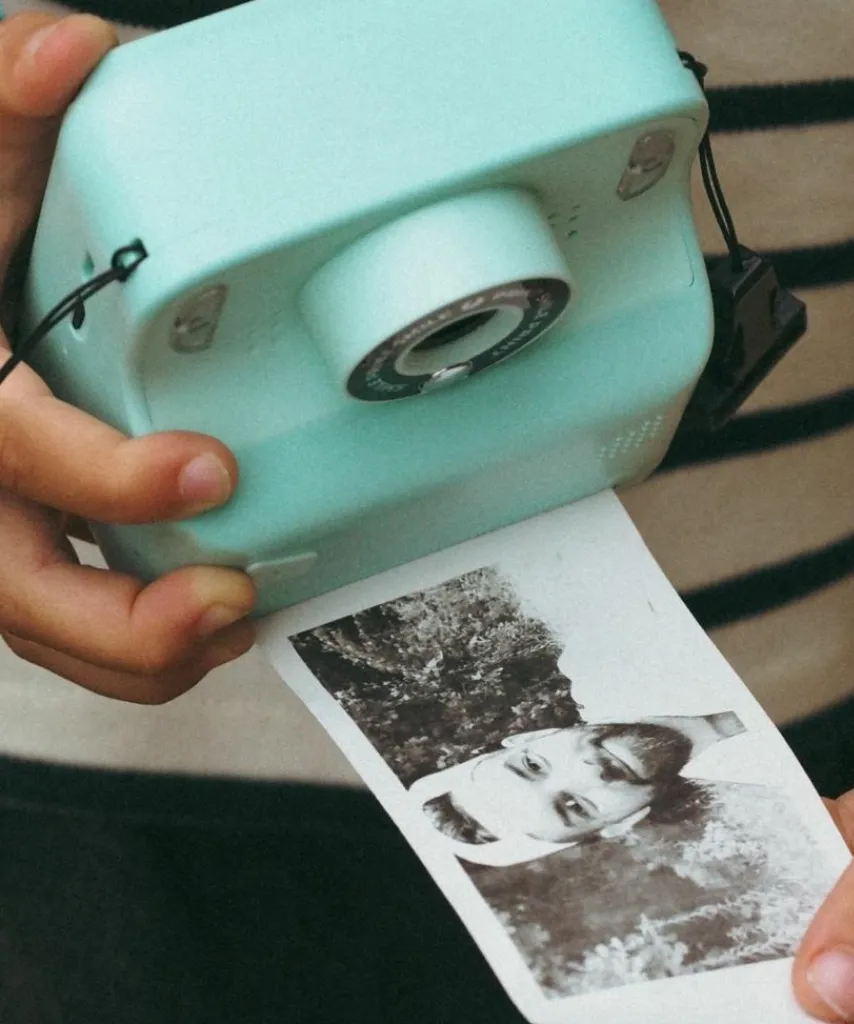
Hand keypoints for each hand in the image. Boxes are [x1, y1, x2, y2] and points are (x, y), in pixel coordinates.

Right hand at [0, 13, 254, 703]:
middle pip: (10, 588)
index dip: (101, 477)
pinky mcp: (19, 542)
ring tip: (236, 621)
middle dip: (119, 619)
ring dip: (141, 652)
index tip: (208, 471)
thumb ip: (3, 107)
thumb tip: (71, 49)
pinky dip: (136, 645)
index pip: (10, 448)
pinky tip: (213, 620)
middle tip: (227, 598)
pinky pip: (67, 622)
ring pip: (40, 629)